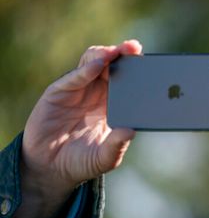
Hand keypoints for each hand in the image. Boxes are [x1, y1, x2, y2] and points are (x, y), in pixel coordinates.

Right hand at [21, 40, 141, 197]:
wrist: (50, 168)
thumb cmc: (82, 161)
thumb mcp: (105, 158)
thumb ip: (117, 146)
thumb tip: (131, 131)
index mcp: (114, 106)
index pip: (128, 81)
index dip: (137, 70)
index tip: (150, 63)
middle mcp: (97, 94)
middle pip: (113, 66)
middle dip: (124, 54)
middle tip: (135, 48)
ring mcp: (78, 91)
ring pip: (93, 63)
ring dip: (106, 55)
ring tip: (118, 52)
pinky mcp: (59, 92)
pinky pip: (74, 77)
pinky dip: (86, 69)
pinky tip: (98, 65)